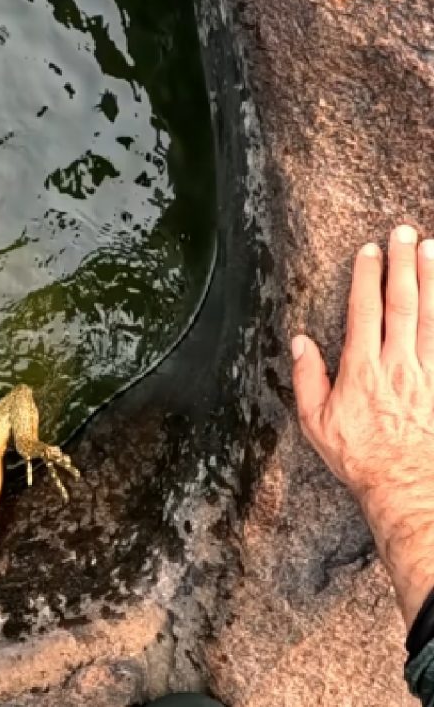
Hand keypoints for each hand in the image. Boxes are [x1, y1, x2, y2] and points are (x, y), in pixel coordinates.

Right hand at [292, 225, 433, 626]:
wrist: (407, 487)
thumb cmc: (359, 456)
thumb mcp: (315, 423)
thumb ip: (308, 379)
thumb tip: (300, 342)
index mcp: (361, 370)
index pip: (364, 312)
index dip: (367, 277)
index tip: (369, 250)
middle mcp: (396, 364)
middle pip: (401, 304)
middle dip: (403, 265)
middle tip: (405, 233)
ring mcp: (425, 373)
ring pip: (430, 316)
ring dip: (431, 280)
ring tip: (431, 249)